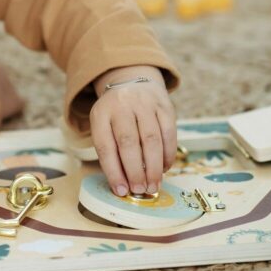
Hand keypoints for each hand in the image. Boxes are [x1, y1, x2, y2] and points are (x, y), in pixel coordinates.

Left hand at [89, 65, 176, 196]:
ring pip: (151, 139)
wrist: (131, 80)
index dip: (113, 171)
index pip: (105, 146)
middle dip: (135, 171)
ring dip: (153, 167)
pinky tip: (164, 168)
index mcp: (101, 114)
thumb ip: (111, 151)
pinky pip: (169, 133)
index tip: (121, 191)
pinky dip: (168, 155)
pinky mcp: (164, 105)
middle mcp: (121, 105)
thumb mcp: (104, 125)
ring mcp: (144, 103)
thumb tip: (124, 185)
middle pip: (128, 143)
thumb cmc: (115, 114)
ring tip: (153, 185)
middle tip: (140, 190)